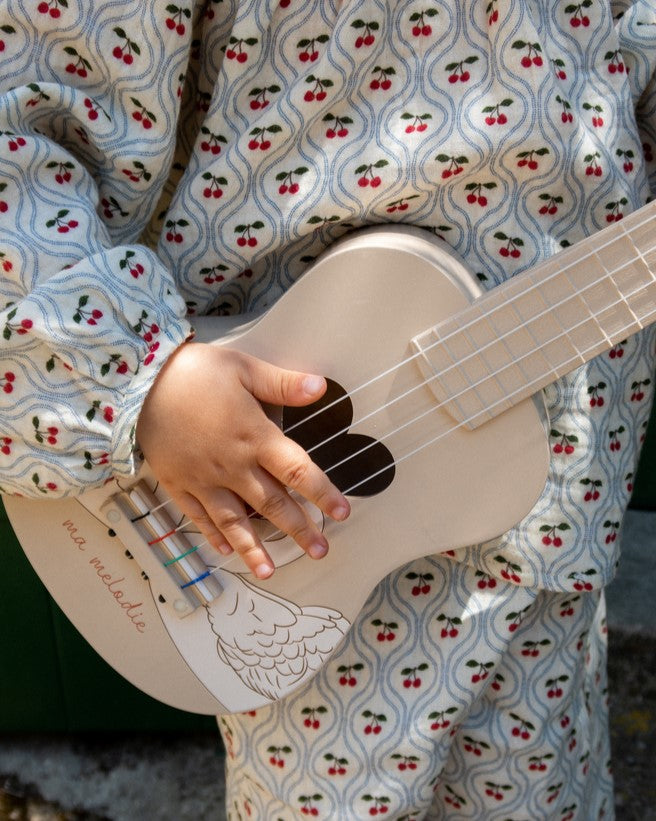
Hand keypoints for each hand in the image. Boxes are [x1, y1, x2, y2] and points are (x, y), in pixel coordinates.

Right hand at [135, 342, 349, 578]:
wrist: (138, 384)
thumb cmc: (194, 372)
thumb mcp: (243, 368)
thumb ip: (282, 383)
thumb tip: (320, 386)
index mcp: (255, 438)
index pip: (297, 471)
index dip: (323, 493)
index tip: (343, 513)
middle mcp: (233, 466)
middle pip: (271, 504)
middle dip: (298, 529)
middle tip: (320, 551)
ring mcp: (204, 479)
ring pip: (234, 521)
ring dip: (254, 548)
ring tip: (270, 572)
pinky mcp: (177, 483)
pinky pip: (198, 516)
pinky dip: (212, 534)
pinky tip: (224, 550)